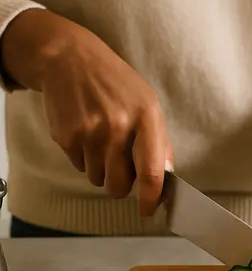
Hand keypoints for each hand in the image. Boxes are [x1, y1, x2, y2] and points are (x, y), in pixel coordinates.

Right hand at [0, 9, 171, 215]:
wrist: (70, 60)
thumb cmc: (116, 84)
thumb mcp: (147, 103)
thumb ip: (159, 140)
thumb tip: (166, 175)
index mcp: (146, 118)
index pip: (152, 170)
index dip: (151, 197)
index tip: (148, 210)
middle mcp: (118, 127)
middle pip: (120, 184)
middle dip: (121, 185)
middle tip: (121, 168)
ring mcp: (90, 133)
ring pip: (97, 179)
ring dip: (101, 170)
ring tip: (102, 142)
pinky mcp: (66, 137)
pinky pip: (79, 166)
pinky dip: (84, 158)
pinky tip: (86, 134)